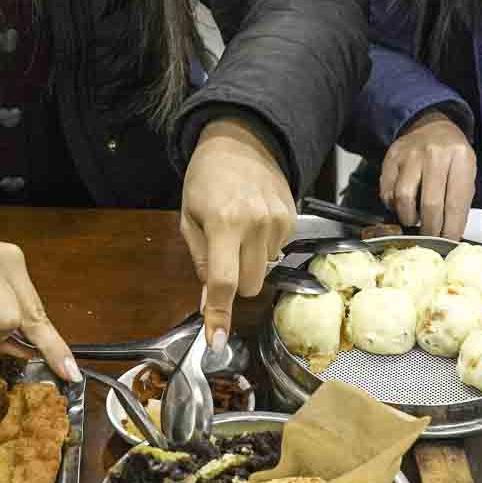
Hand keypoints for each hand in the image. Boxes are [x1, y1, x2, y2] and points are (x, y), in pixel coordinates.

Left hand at [180, 117, 296, 346]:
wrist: (241, 141)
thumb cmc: (206, 179)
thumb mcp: (189, 217)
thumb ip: (199, 259)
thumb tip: (209, 300)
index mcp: (224, 223)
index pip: (223, 281)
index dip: (218, 315)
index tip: (217, 340)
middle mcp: (256, 224)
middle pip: (251, 286)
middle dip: (235, 283)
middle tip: (222, 256)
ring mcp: (279, 222)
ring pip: (265, 271)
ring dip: (250, 262)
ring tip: (238, 229)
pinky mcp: (292, 220)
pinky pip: (277, 253)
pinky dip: (262, 247)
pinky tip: (254, 222)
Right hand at [381, 109, 476, 238]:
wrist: (432, 126)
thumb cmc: (452, 157)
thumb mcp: (467, 171)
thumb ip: (460, 199)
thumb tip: (450, 233)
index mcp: (460, 158)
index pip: (456, 202)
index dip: (451, 227)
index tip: (449, 241)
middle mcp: (434, 154)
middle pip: (430, 203)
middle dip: (431, 228)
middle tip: (431, 238)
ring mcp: (410, 154)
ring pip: (404, 197)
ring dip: (409, 218)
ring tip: (415, 222)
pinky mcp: (391, 158)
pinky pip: (388, 190)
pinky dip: (393, 205)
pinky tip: (402, 207)